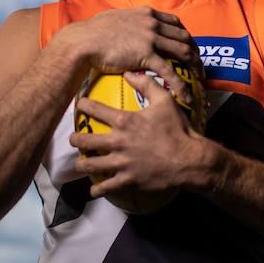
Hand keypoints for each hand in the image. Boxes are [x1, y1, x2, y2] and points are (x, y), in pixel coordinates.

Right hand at [65, 7, 202, 102]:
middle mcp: (153, 23)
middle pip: (184, 37)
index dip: (186, 35)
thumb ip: (125, 20)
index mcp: (147, 13)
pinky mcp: (146, 54)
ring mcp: (151, 37)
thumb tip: (122, 22)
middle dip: (195, 51)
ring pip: (183, 52)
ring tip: (200, 79)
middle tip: (198, 64)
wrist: (84, 41)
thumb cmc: (92, 32)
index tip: (189, 45)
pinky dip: (181, 84)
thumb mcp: (113, 18)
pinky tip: (186, 95)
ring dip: (195, 66)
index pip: (175, 23)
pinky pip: (169, 71)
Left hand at [70, 70, 203, 197]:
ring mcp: (121, 163)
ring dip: (81, 164)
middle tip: (73, 139)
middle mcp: (118, 142)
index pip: (94, 109)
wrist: (189, 160)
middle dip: (74, 139)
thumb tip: (129, 72)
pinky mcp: (127, 180)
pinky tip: (94, 190)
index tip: (79, 105)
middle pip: (84, 140)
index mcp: (125, 121)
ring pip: (90, 165)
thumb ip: (147, 84)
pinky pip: (106, 187)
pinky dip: (97, 190)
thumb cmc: (177, 129)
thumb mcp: (165, 101)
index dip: (83, 105)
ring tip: (79, 163)